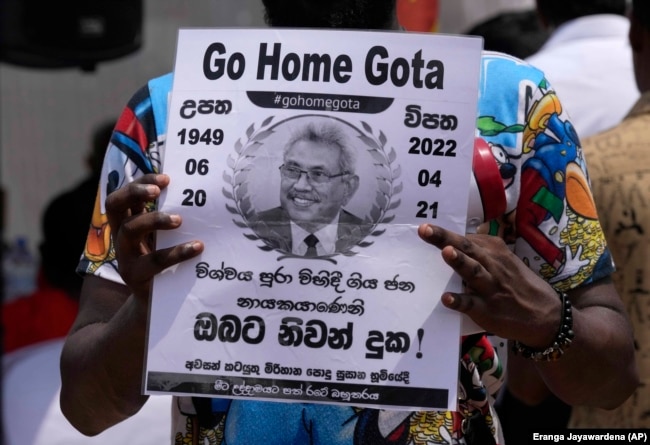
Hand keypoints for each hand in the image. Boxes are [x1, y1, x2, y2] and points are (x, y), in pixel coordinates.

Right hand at [105, 173, 203, 298]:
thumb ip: (169, 218)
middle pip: (114, 205)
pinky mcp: (135, 275)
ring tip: (179, 220)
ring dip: (154, 219)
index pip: (125, 193)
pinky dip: (177, 252)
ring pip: (129, 229)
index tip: (165, 178)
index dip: (141, 181)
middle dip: (134, 192)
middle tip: (158, 190)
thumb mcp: (161, 237)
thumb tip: (197, 194)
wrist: (156, 303)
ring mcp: (124, 255)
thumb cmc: (163, 262)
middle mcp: (120, 235)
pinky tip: (197, 247)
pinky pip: (154, 261)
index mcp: (126, 221)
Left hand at [418, 223, 559, 347]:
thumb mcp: (505, 261)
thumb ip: (483, 251)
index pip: (467, 239)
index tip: (425, 227)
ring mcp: (490, 287)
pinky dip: (459, 301)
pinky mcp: (488, 310)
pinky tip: (446, 298)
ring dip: (459, 262)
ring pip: (472, 271)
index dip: (446, 233)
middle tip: (425, 230)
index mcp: (495, 251)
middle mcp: (492, 266)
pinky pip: (471, 304)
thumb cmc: (519, 284)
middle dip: (445, 239)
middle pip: (466, 249)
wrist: (546, 315)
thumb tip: (458, 241)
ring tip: (445, 252)